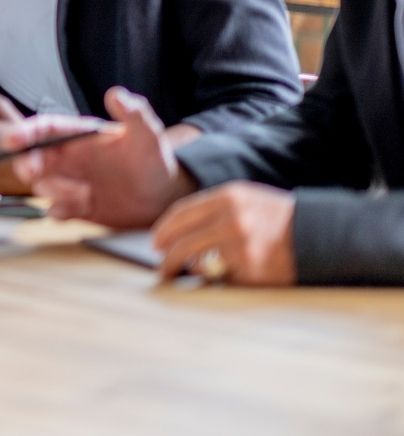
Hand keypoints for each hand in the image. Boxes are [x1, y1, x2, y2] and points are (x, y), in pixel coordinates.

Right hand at [10, 87, 195, 229]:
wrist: (166, 197)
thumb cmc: (155, 160)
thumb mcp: (148, 133)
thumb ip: (133, 112)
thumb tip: (116, 94)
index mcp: (79, 137)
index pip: (44, 130)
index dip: (25, 133)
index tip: (13, 141)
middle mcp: (70, 159)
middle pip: (33, 158)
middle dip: (27, 164)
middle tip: (33, 172)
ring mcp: (71, 183)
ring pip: (42, 185)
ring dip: (53, 190)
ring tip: (81, 194)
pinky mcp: (77, 208)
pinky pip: (56, 210)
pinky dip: (59, 211)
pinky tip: (77, 209)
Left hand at [151, 183, 296, 285]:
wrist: (320, 235)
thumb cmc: (278, 220)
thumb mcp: (247, 201)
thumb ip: (215, 210)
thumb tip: (178, 232)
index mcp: (228, 197)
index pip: (182, 213)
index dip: (164, 230)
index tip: (156, 242)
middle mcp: (231, 219)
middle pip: (183, 241)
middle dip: (167, 257)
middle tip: (161, 266)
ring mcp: (240, 245)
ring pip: (198, 262)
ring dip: (184, 270)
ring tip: (177, 275)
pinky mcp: (250, 269)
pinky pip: (224, 277)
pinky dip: (222, 278)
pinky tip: (228, 275)